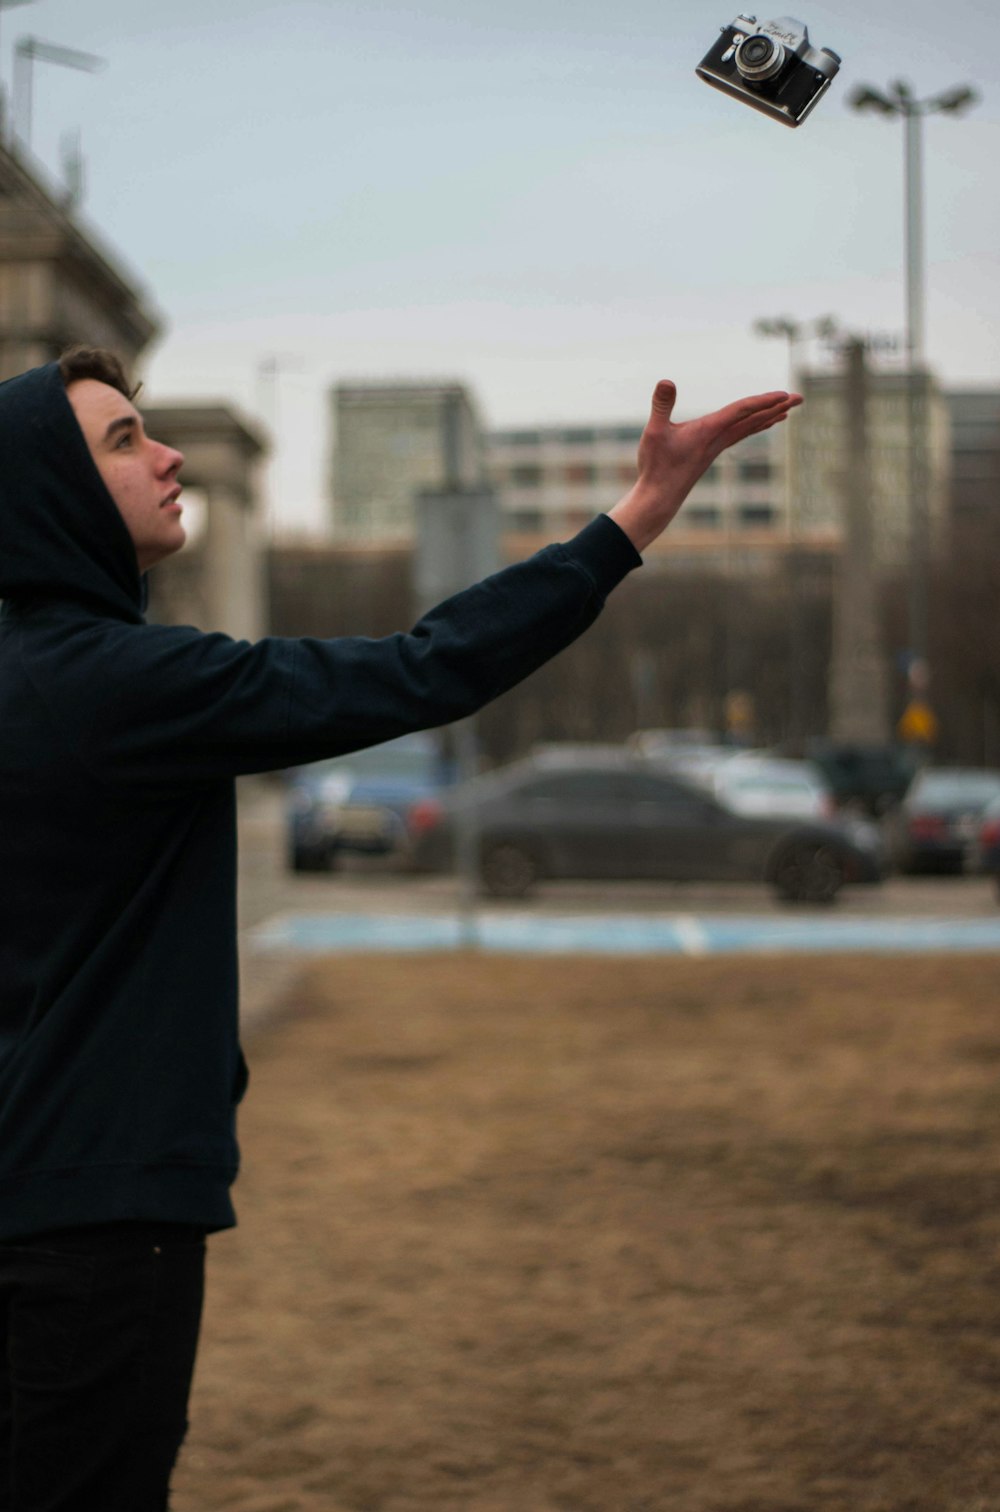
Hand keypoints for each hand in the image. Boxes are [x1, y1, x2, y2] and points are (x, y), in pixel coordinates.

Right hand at [608, 380, 801, 552]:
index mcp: (708, 431)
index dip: (762, 400)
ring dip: (769, 416)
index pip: (741, 411)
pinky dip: (755, 426)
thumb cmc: (656, 466)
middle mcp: (718, 439)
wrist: (660, 497)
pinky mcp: (712, 452)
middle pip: (754, 419)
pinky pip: (740, 435)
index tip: (784, 395)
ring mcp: (717, 447)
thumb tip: (666, 381)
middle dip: (777, 407)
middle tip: (800, 397)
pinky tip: (761, 424)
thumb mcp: (654, 432)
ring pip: (749, 428)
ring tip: (787, 410)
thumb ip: (661, 406)